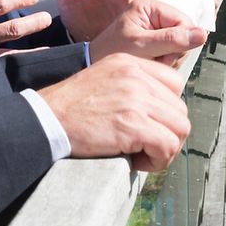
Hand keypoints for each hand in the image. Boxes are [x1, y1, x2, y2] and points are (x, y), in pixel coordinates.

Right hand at [37, 53, 190, 170]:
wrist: (45, 119)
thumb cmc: (71, 107)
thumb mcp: (104, 78)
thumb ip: (133, 86)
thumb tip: (160, 112)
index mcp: (132, 63)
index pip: (175, 84)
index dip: (168, 111)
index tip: (151, 125)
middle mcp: (138, 77)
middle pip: (180, 110)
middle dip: (169, 134)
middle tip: (148, 147)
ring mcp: (137, 100)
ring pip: (180, 129)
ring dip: (166, 149)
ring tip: (143, 155)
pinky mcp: (133, 125)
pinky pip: (167, 146)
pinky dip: (158, 160)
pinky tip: (138, 162)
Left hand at [90, 0, 207, 66]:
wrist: (92, 66)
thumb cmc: (109, 53)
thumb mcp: (141, 47)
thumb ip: (171, 40)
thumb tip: (202, 34)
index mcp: (148, 5)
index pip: (184, 20)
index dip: (181, 41)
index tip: (163, 56)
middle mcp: (153, 12)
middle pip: (184, 32)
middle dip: (172, 52)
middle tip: (153, 60)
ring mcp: (153, 25)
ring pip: (179, 43)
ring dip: (168, 58)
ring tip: (148, 63)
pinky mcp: (153, 38)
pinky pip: (171, 50)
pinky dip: (163, 61)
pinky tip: (149, 64)